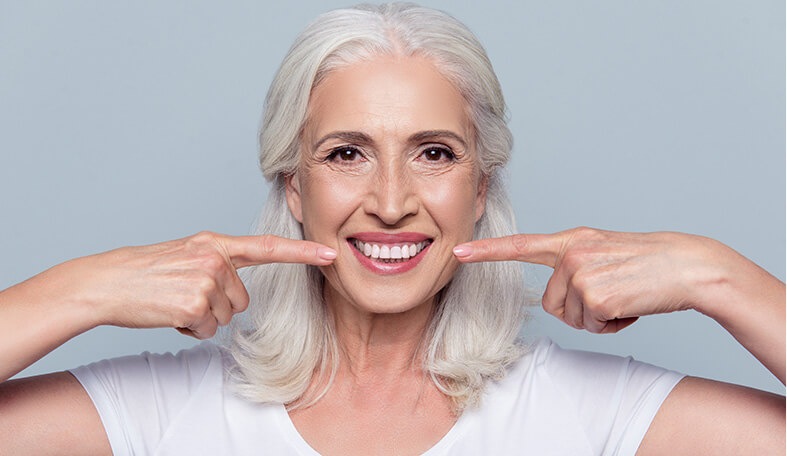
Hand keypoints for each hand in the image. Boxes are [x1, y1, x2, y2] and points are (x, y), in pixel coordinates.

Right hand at [53, 232, 335, 338]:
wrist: (108, 282)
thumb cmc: (147, 272)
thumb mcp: (187, 254)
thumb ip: (218, 262)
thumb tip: (239, 291)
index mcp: (215, 243)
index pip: (267, 247)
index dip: (302, 253)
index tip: (330, 254)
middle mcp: (215, 258)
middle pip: (243, 299)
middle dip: (218, 305)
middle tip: (185, 295)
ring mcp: (206, 280)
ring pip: (226, 317)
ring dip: (203, 318)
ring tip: (174, 301)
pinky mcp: (195, 303)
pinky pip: (208, 330)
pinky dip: (190, 329)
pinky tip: (169, 313)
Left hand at [453, 227, 734, 332]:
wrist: (687, 265)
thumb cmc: (648, 264)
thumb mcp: (604, 253)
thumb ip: (575, 266)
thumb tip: (555, 297)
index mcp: (572, 241)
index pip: (521, 245)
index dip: (487, 252)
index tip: (458, 253)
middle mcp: (571, 252)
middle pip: (550, 303)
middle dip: (579, 311)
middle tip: (612, 296)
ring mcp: (580, 272)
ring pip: (570, 317)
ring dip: (597, 318)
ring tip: (623, 297)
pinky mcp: (593, 293)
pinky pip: (592, 325)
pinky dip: (612, 325)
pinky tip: (630, 306)